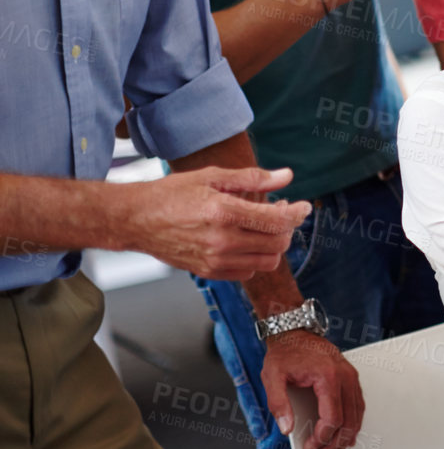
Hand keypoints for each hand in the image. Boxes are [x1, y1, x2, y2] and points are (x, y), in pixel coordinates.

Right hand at [122, 166, 308, 278]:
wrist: (136, 220)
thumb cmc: (172, 194)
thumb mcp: (213, 177)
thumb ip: (253, 178)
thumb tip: (287, 176)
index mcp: (224, 212)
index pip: (277, 220)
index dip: (297, 213)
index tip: (303, 206)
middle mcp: (221, 241)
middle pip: (278, 243)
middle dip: (287, 228)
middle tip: (281, 212)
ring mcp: (214, 260)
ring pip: (267, 261)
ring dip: (274, 244)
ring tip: (265, 227)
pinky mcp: (208, 272)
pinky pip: (247, 272)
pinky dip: (255, 258)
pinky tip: (247, 240)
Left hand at [261, 329, 364, 448]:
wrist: (295, 331)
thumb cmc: (284, 353)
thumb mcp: (272, 377)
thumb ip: (278, 404)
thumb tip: (287, 429)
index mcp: (327, 376)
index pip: (332, 416)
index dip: (322, 438)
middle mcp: (345, 376)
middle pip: (347, 420)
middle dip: (335, 445)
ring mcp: (351, 376)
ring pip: (356, 415)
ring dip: (347, 439)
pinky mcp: (350, 378)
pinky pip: (357, 406)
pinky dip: (353, 424)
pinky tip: (346, 437)